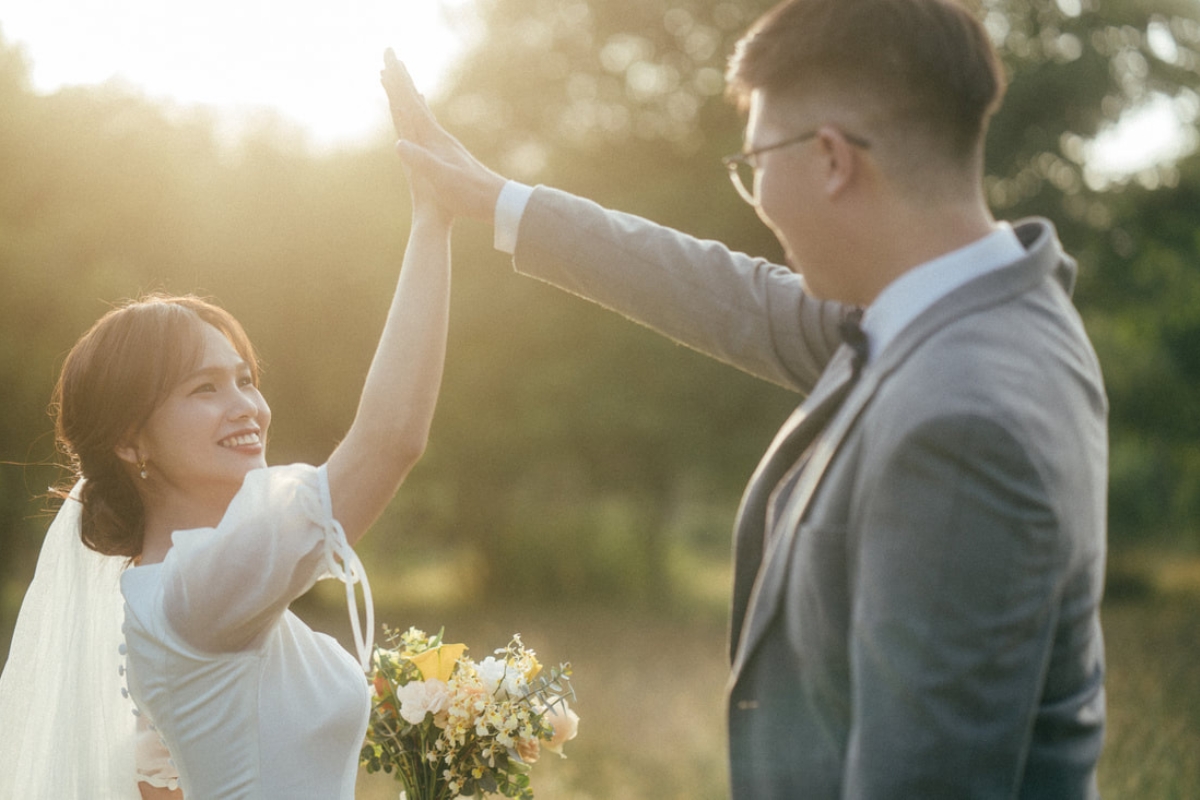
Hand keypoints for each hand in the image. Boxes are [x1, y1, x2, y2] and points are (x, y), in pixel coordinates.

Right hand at [380, 49, 506, 222]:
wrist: (494, 200)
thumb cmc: (468, 192)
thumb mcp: (442, 178)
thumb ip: (421, 160)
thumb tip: (399, 142)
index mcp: (434, 140)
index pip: (412, 107)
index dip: (399, 86)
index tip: (389, 64)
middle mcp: (438, 136)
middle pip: (416, 102)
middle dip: (402, 80)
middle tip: (391, 56)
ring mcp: (443, 143)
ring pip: (421, 111)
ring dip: (408, 93)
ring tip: (401, 79)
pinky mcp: (447, 152)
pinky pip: (427, 124)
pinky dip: (420, 112)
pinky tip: (422, 110)